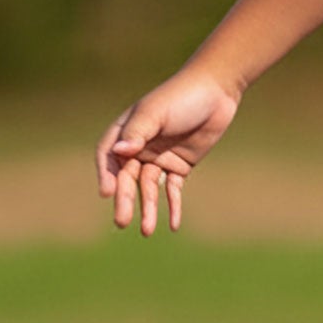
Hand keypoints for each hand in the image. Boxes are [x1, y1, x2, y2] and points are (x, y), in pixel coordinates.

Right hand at [94, 67, 241, 235]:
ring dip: (148, 208)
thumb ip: (138, 132)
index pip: (108, 157)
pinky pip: (173, 189)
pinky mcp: (180, 165)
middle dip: (125, 199)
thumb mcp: (157, 112)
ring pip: (149, 188)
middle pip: (127, 177)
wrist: (217, 92)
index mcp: (126, 131)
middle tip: (122, 221)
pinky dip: (172, 206)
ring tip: (147, 231)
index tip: (107, 192)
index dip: (106, 174)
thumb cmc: (181, 97)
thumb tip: (119, 152)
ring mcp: (159, 157)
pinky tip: (174, 224)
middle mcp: (139, 147)